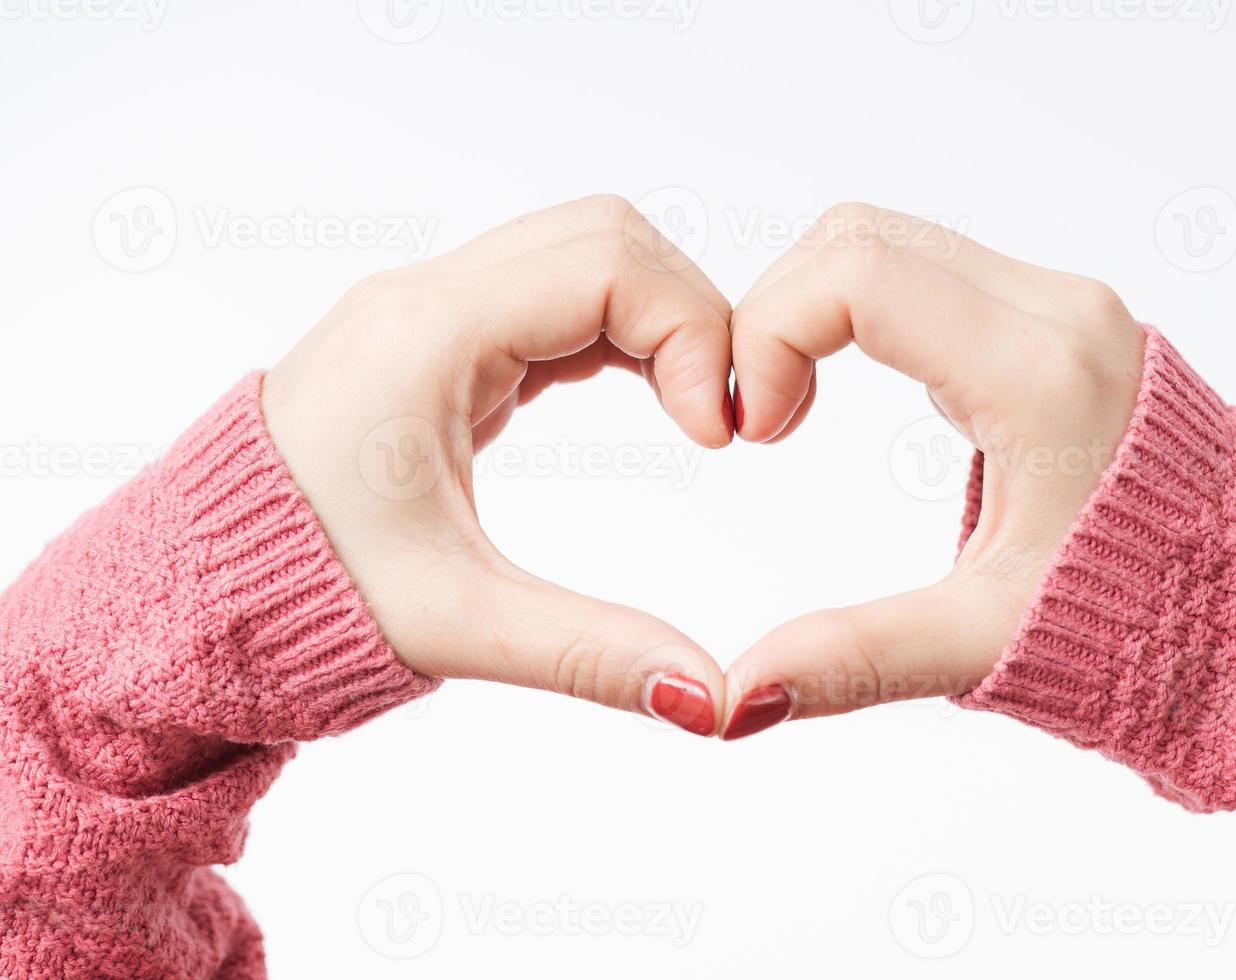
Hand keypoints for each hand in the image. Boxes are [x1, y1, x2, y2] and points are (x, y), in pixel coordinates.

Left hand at [262, 195, 733, 735]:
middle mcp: (424, 299)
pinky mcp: (437, 342)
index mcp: (424, 336)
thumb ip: (591, 654)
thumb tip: (713, 700)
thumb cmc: (294, 598)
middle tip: (720, 417)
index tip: (718, 437)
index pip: (608, 265)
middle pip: (606, 234)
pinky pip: (552, 296)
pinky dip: (616, 332)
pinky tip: (646, 398)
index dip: (693, 334)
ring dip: (656, 317)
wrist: (194, 591)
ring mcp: (427, 312)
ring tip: (693, 413)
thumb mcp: (454, 626)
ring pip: (582, 252)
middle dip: (689, 312)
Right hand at [719, 203, 1145, 739]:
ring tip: (790, 407)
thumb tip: (738, 697)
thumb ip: (856, 657)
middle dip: (775, 314)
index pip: (857, 275)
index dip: (768, 332)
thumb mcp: (986, 641)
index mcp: (1040, 376)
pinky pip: (923, 267)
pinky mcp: (1050, 313)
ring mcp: (1059, 302)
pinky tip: (839, 386)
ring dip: (812, 305)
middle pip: (858, 237)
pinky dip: (856, 308)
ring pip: (887, 240)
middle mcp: (1056, 312)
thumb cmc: (1144, 620)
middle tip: (761, 418)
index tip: (757, 427)